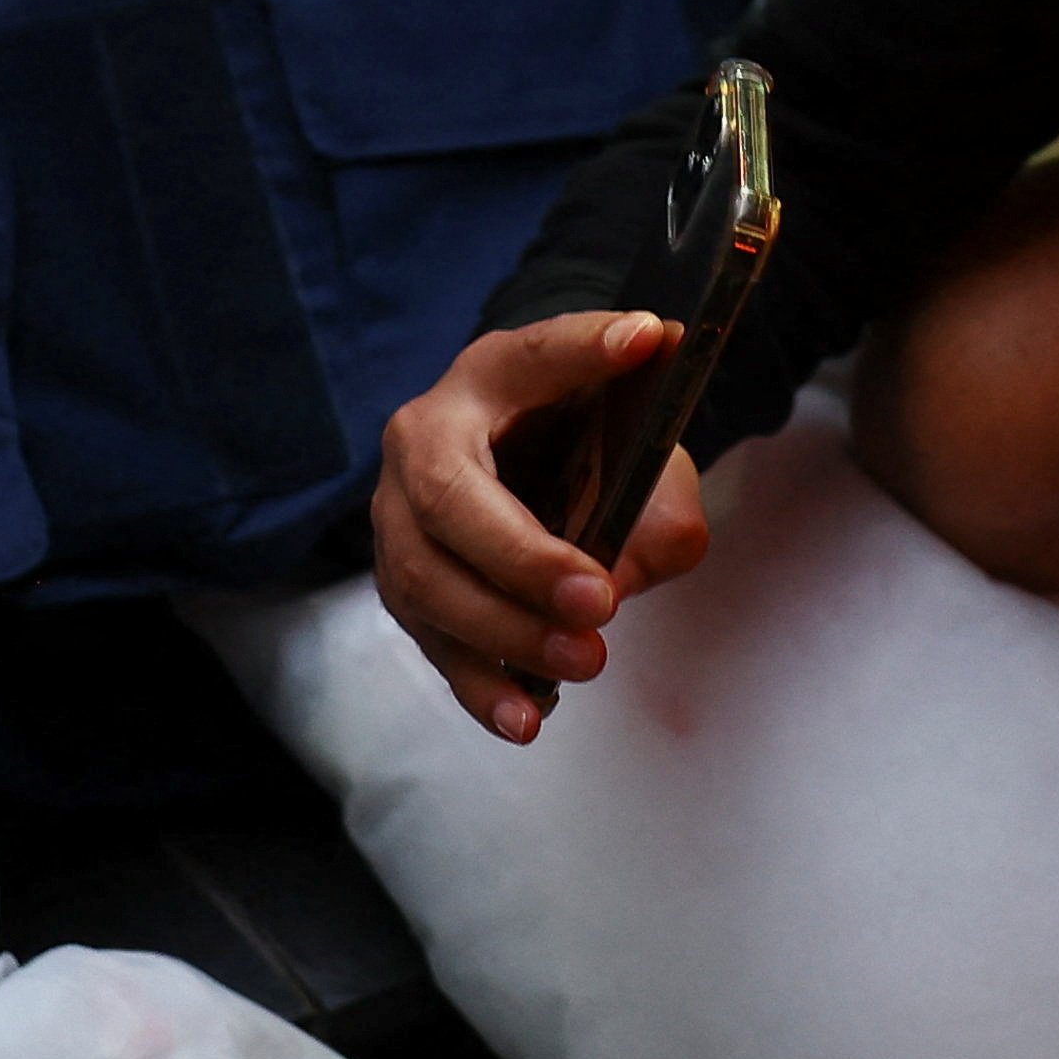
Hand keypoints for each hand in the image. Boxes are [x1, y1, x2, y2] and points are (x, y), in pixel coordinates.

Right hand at [372, 314, 711, 744]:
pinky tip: (525, 718)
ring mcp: (400, 518)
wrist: (524, 459)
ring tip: (583, 662)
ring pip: (426, 582)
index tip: (647, 340)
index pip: (534, 358)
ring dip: (503, 631)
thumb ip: (658, 499)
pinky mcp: (407, 587)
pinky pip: (432, 642)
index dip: (584, 351)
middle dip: (520, 559)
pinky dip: (479, 685)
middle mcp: (421, 441)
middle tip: (599, 601)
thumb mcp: (633, 446)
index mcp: (485, 379)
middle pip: (447, 502)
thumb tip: (632, 564)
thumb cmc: (580, 442)